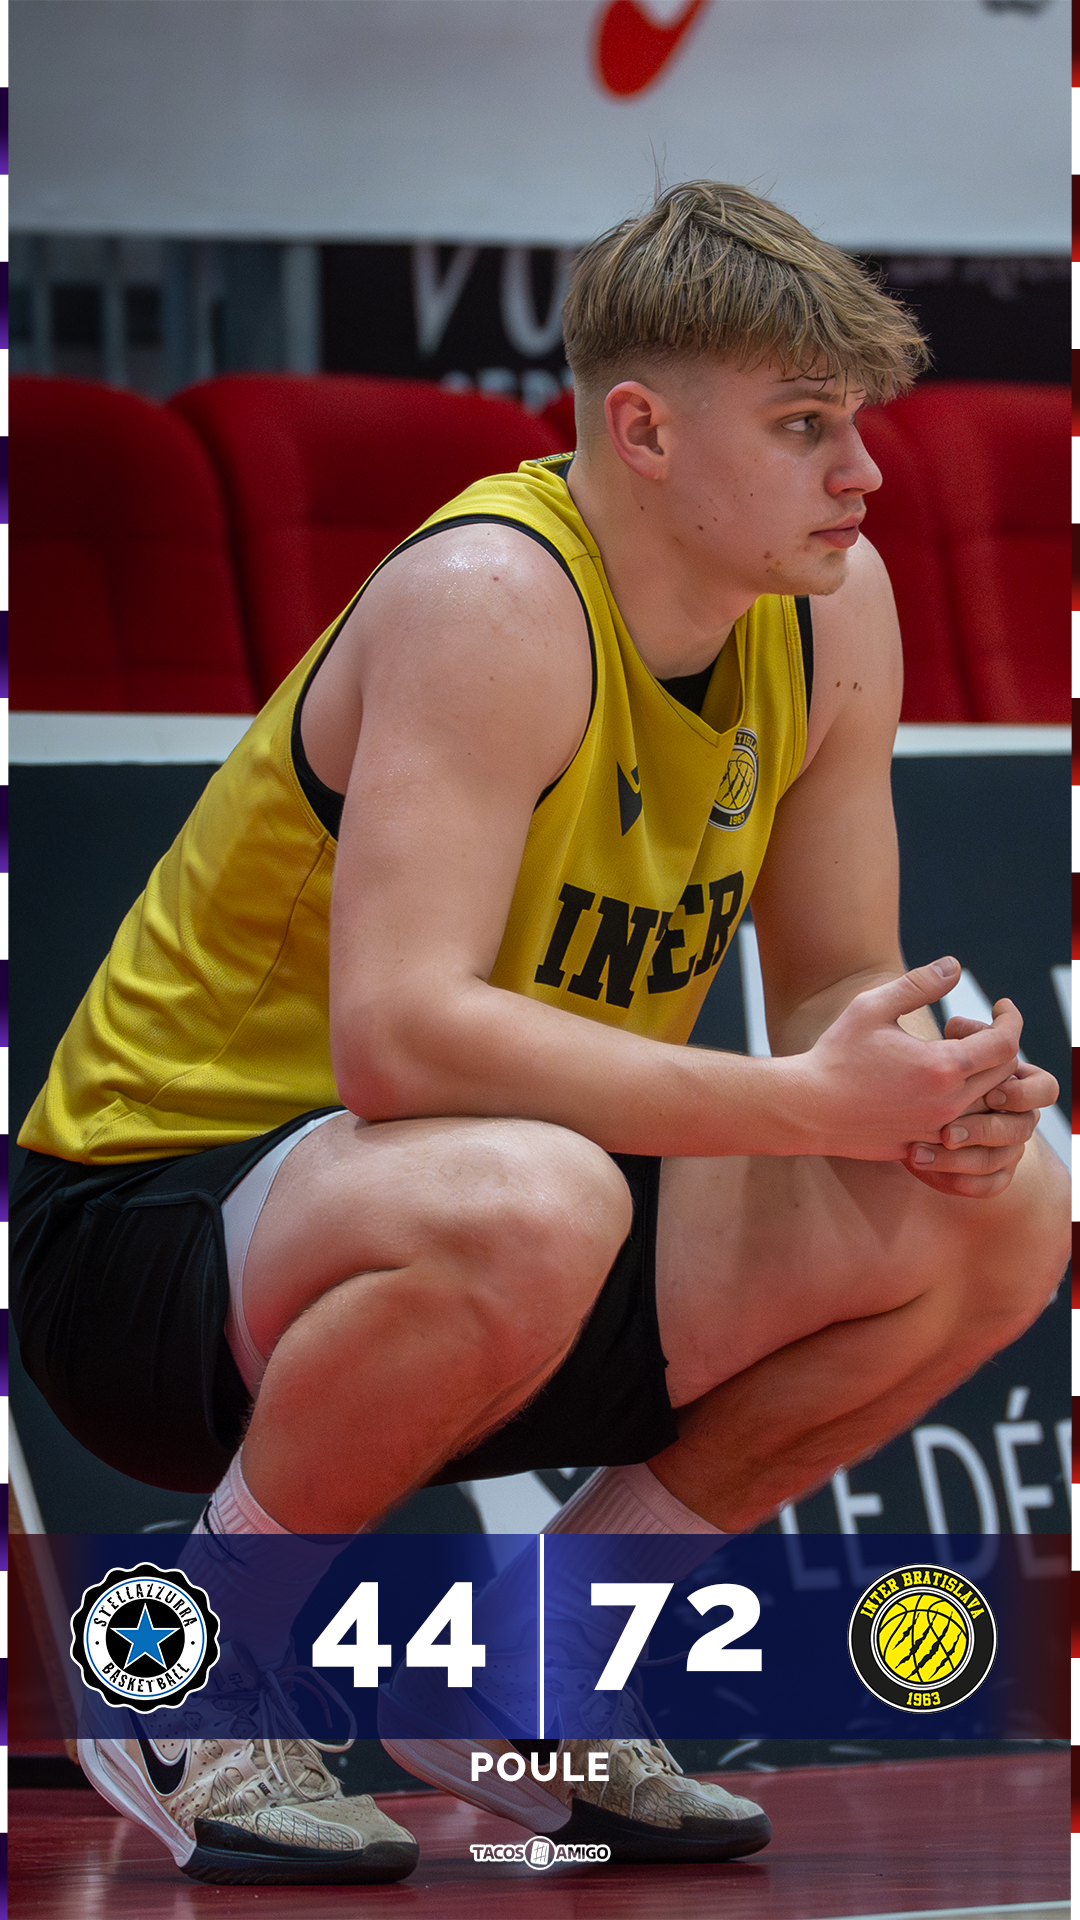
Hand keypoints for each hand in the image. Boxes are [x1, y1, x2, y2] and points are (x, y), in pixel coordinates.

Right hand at [798, 958, 1021, 1160]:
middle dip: (998, 1044)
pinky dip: (965, 1102)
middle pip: (1005, 1073)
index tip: (1001, 1005)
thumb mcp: (872, 1007)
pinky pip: (964, 1126)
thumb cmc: (836, 1055)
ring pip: (987, 1102)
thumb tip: (955, 966)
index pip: (1005, 1043)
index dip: (1011, 1019)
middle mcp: (948, 1103)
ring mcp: (937, 1129)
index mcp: (942, 1067)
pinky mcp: (924, 1144)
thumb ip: (918, 984)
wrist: (807, 1109)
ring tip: (957, 1054)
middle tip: (966, 1027)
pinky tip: (938, 1084)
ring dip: (985, 1075)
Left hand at [905, 1016, 1058, 1199]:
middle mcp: (1020, 1117)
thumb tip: (957, 1027)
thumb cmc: (938, 1066)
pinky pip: (988, 1185)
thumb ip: (961, 1036)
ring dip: (958, 1160)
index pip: (1046, 1088)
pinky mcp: (992, 1174)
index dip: (1024, 1092)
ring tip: (918, 1153)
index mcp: (1021, 1083)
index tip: (991, 1092)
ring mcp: (1009, 1148)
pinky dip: (957, 1181)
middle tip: (948, 1132)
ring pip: (998, 1160)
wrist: (914, 1104)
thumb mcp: (950, 1047)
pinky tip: (923, 1171)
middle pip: (1023, 1129)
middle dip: (985, 1130)